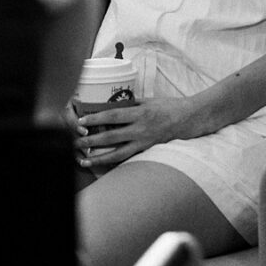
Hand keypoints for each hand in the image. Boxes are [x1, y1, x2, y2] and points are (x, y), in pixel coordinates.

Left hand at [75, 95, 204, 169]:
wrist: (190, 119)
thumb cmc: (170, 106)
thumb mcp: (150, 100)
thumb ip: (131, 104)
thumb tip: (112, 106)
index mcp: (140, 113)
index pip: (113, 116)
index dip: (96, 119)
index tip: (82, 120)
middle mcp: (141, 129)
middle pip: (111, 137)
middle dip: (91, 140)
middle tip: (76, 142)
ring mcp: (144, 142)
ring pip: (117, 154)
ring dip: (98, 158)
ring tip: (83, 160)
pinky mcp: (147, 151)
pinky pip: (127, 158)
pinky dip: (113, 162)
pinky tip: (102, 165)